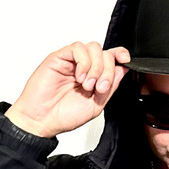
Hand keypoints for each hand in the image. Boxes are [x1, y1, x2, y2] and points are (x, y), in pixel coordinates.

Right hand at [5, 42, 129, 136]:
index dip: (120, 55)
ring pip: (93, 48)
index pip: (111, 58)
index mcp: (94, 77)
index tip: (126, 59)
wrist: (42, 121)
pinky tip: (79, 77)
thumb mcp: (96, 104)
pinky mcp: (59, 57)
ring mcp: (72, 62)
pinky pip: (77, 48)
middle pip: (105, 53)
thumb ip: (110, 87)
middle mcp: (84, 67)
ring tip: (87, 85)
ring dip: (96, 67)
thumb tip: (123, 69)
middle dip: (107, 71)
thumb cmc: (63, 116)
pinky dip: (84, 62)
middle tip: (99, 88)